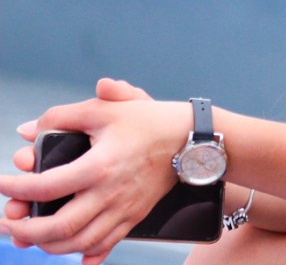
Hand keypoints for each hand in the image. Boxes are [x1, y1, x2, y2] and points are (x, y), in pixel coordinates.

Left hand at [0, 82, 188, 264]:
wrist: (194, 139)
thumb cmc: (149, 120)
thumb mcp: (106, 108)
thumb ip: (64, 116)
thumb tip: (28, 130)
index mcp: (100, 166)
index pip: (47, 185)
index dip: (17, 187)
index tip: (1, 183)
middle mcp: (110, 194)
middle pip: (61, 228)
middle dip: (27, 230)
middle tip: (7, 223)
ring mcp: (124, 209)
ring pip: (81, 243)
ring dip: (50, 247)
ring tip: (31, 238)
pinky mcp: (136, 216)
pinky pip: (108, 244)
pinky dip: (87, 256)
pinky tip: (76, 259)